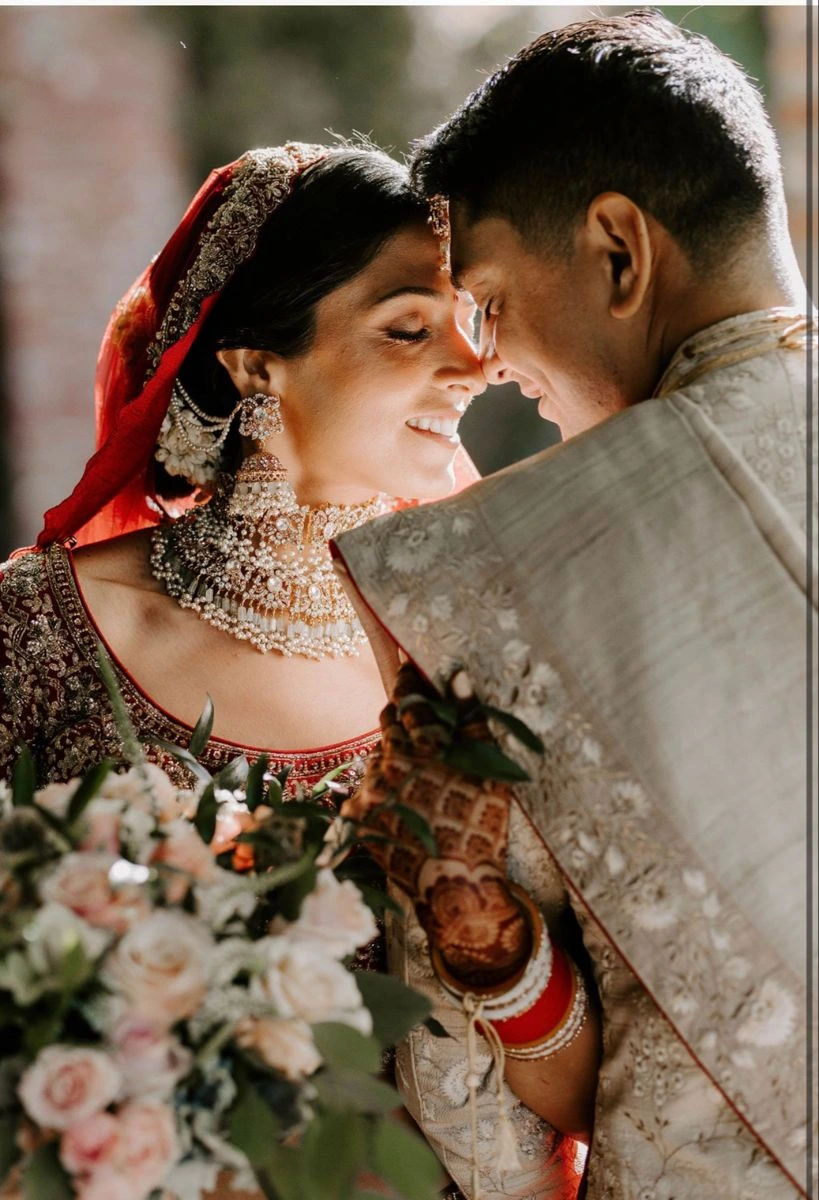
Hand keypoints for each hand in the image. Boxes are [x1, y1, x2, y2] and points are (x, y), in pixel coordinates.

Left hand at [342, 664, 530, 984]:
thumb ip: (470, 718)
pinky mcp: (356, 816)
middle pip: (388, 725)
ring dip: (391, 759)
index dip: (409, 684)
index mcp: (425, 747)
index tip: (409, 672)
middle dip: (402, 720)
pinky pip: (364, 789)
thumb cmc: (480, 825)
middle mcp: (391, 763)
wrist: (456, 886)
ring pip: (376, 758)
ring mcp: (370, 790)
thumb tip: (457, 675)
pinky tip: (402, 804)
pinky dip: (380, 790)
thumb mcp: (487, 768)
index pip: (409, 700)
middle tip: (417, 728)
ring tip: (417, 780)